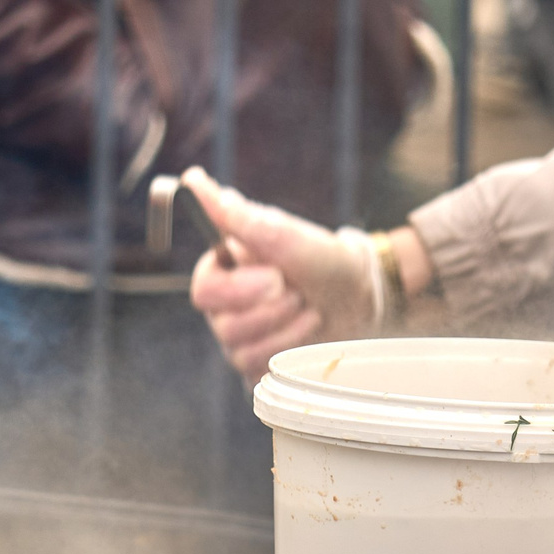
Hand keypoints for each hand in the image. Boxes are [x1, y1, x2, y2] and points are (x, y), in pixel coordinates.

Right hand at [184, 166, 382, 381]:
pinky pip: (258, 372)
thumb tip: (192, 181)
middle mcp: (226, 309)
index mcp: (224, 272)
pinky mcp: (260, 365)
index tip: (276, 278)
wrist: (361, 296)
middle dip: (269, 312)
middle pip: (222, 327)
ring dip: (286, 331)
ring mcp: (242, 340)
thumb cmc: (322, 258)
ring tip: (310, 311)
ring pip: (240, 352)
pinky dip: (290, 353)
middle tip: (299, 295)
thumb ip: (237, 215)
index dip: (238, 291)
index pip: (203, 291)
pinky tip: (310, 335)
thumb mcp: (284, 233)